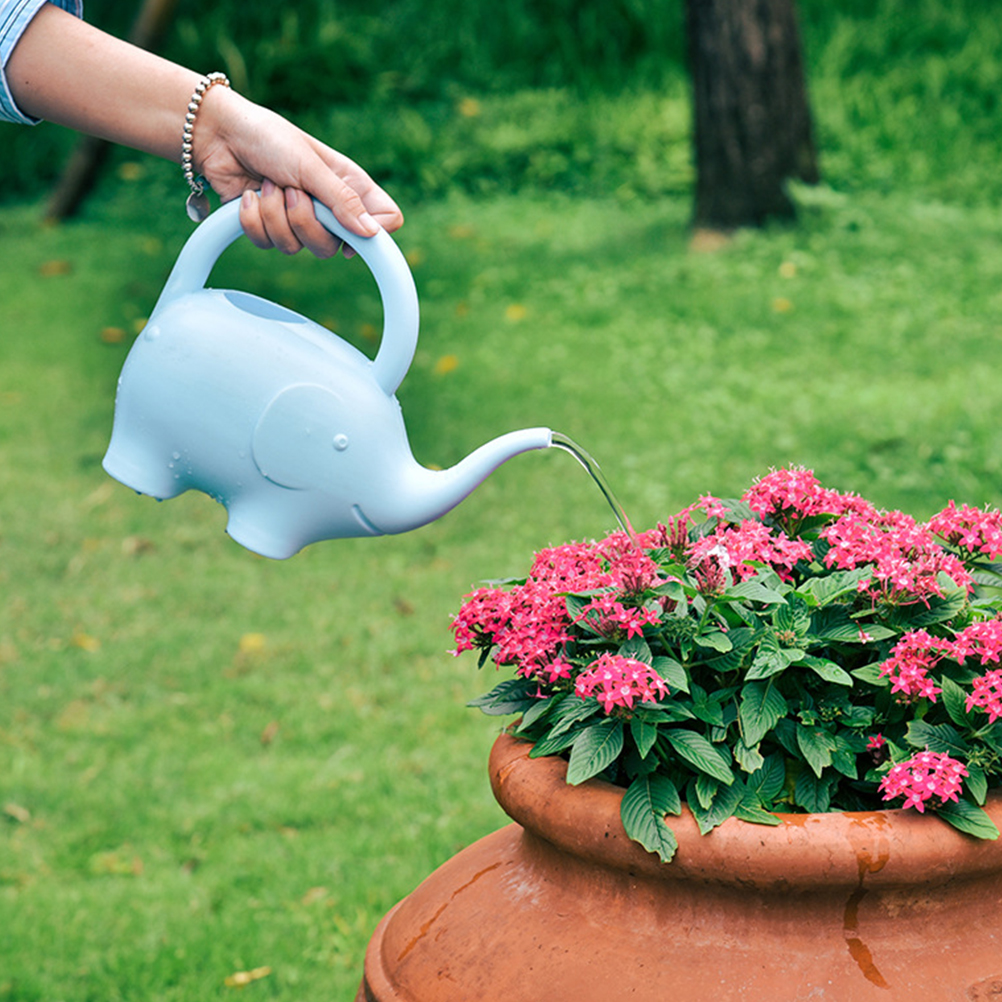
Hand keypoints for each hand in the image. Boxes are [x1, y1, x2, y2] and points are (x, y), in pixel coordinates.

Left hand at [195, 90, 402, 257]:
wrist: (219, 135)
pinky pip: (267, 244)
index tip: (350, 228)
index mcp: (349, 186)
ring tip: (267, 184)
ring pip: (297, 248)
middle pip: (333, 246)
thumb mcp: (310, 166)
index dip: (375, 233)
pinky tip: (250, 195)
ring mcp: (299, 220)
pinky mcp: (269, 228)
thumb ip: (342, 201)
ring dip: (274, 215)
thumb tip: (372, 234)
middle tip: (290, 189)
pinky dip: (253, 219)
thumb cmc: (269, 138)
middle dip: (304, 220)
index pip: (386, 221)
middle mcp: (329, 208)